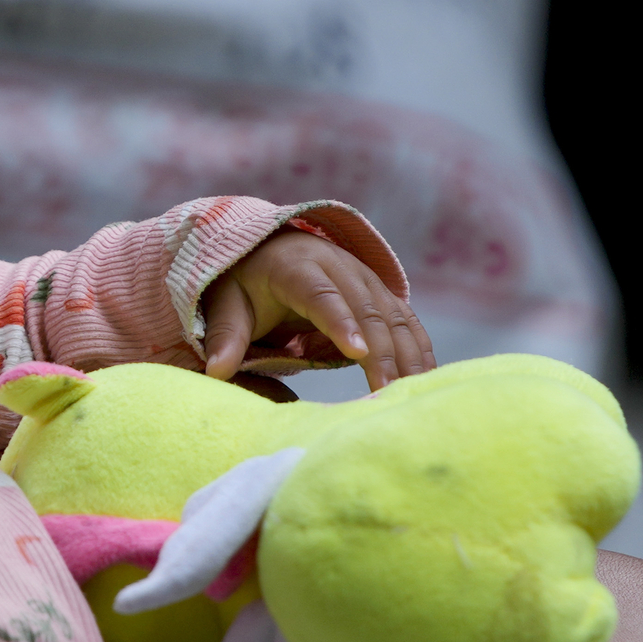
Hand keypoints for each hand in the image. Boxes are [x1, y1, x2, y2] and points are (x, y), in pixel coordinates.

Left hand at [201, 227, 433, 388]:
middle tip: (387, 392)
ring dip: (407, 352)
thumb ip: (224, 337)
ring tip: (414, 391)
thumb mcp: (226, 305)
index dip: (339, 321)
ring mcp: (363, 276)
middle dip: (380, 351)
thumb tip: (216, 371)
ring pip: (392, 313)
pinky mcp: (378, 290)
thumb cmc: (244, 284)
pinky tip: (426, 375)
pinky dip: (418, 345)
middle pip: (365, 307)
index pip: (320, 294)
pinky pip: (403, 317)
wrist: (269, 249)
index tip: (357, 353)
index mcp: (295, 265)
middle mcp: (337, 264)